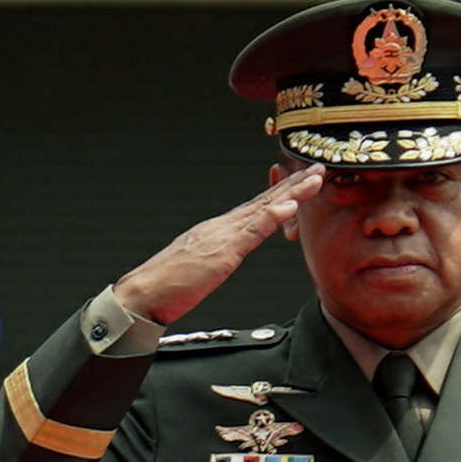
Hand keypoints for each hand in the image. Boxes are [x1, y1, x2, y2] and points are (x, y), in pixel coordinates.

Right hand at [109, 166, 321, 327]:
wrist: (142, 294)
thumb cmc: (167, 285)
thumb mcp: (201, 266)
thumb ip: (217, 255)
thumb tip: (227, 253)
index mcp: (218, 230)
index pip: (256, 207)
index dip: (281, 192)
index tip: (302, 179)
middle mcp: (222, 226)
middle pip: (264, 200)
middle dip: (293, 183)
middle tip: (318, 167)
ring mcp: (222, 236)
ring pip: (263, 208)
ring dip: (291, 192)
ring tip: (314, 178)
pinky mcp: (222, 251)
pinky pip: (252, 231)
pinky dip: (271, 216)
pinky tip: (288, 205)